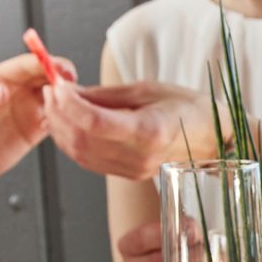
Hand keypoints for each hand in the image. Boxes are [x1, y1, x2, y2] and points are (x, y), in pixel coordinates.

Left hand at [0, 52, 74, 195]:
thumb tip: (3, 90)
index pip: (26, 66)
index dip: (45, 64)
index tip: (61, 69)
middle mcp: (14, 91)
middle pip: (44, 77)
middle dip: (62, 79)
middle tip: (75, 87)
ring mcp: (26, 109)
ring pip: (53, 97)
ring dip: (66, 99)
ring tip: (77, 107)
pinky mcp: (35, 129)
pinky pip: (56, 119)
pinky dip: (65, 119)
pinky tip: (71, 123)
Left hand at [44, 81, 210, 180]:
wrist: (211, 139)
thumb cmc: (186, 109)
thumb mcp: (147, 90)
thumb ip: (105, 95)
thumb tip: (68, 91)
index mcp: (150, 132)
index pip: (95, 122)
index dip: (69, 104)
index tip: (58, 86)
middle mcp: (141, 157)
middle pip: (82, 140)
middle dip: (58, 113)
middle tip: (51, 90)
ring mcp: (134, 170)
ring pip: (80, 154)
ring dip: (60, 128)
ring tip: (55, 103)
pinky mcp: (128, 175)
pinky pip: (89, 161)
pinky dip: (71, 141)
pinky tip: (67, 122)